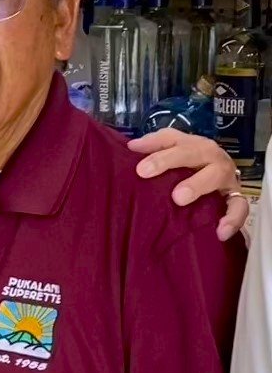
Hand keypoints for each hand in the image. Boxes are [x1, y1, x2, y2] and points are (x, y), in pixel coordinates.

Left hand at [129, 130, 248, 240]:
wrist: (220, 176)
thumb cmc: (186, 165)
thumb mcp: (170, 151)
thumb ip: (153, 146)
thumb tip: (132, 146)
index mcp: (192, 144)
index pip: (172, 140)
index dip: (155, 152)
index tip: (139, 168)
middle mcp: (211, 156)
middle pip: (195, 152)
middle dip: (170, 161)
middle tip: (147, 174)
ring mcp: (226, 176)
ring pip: (217, 175)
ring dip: (198, 185)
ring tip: (178, 199)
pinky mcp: (236, 197)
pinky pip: (239, 207)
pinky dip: (232, 219)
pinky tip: (220, 232)